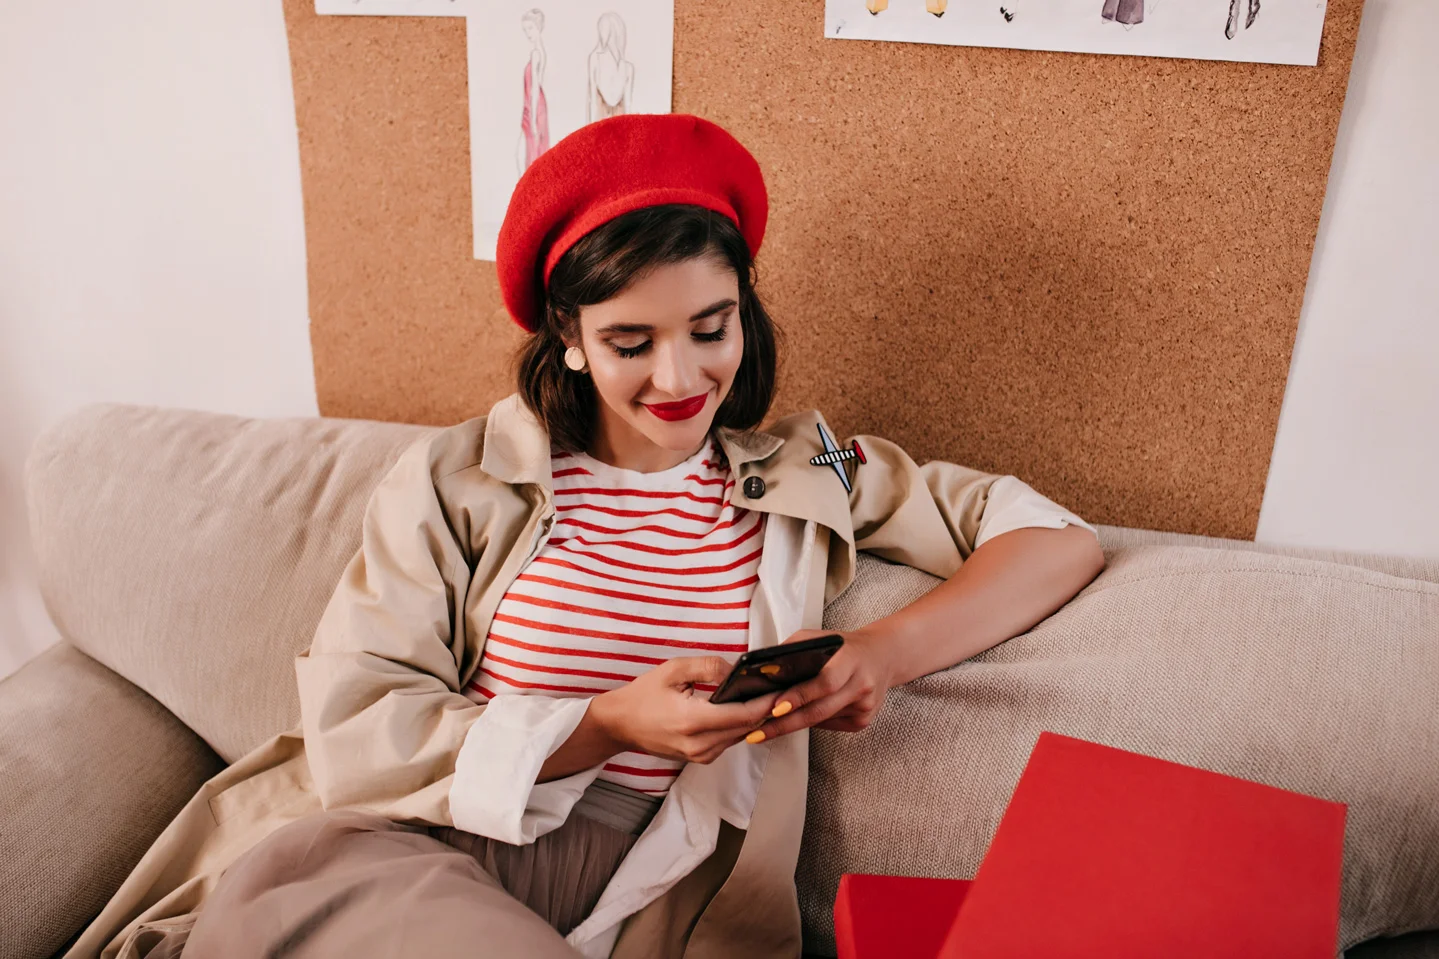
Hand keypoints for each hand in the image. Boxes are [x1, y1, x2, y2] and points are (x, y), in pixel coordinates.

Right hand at [588, 656, 779, 764]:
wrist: (620, 724)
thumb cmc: (644, 695)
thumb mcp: (673, 670)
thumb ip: (708, 666)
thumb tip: (736, 670)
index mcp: (694, 721)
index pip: (744, 715)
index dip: (767, 702)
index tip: (783, 688)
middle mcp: (700, 744)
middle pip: (747, 728)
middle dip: (766, 709)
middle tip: (781, 688)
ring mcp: (700, 756)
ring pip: (740, 737)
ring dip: (754, 719)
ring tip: (767, 696)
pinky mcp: (699, 759)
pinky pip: (728, 742)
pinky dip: (738, 727)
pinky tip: (743, 709)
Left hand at [749, 629, 894, 741]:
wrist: (882, 656)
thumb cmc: (845, 646)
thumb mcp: (820, 638)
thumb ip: (795, 650)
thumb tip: (765, 670)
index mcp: (851, 660)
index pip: (824, 682)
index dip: (800, 696)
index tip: (776, 708)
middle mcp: (861, 685)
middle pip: (819, 710)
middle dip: (785, 723)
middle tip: (758, 733)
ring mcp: (864, 706)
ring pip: (821, 720)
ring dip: (792, 724)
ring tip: (764, 730)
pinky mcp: (863, 721)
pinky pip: (829, 724)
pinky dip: (811, 721)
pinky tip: (797, 718)